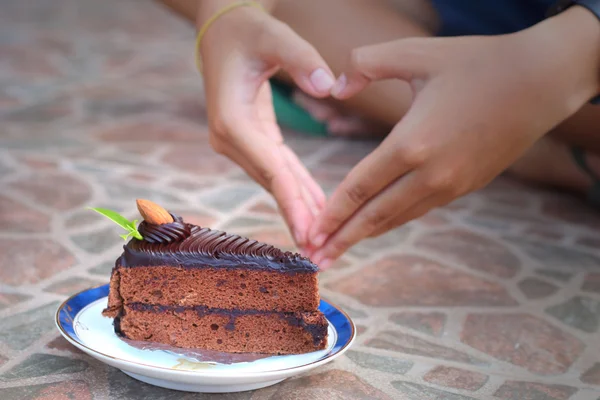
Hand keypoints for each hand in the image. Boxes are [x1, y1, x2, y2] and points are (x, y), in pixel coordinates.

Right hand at [199, 5, 334, 246]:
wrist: (222, 33)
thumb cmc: (246, 31)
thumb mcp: (273, 35)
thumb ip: (301, 59)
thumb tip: (329, 86)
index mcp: (232, 119)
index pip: (270, 166)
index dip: (291, 199)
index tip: (310, 230)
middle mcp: (230, 138)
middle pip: (272, 183)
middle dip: (296, 216)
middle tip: (320, 251)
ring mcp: (238, 143)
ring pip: (275, 181)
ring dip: (298, 208)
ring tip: (321, 239)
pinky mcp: (249, 140)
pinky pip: (277, 169)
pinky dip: (296, 189)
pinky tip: (315, 207)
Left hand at [308, 13, 599, 267]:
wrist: (541, 82)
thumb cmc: (477, 62)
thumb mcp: (417, 53)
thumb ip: (366, 64)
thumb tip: (335, 87)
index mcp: (413, 143)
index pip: (360, 187)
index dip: (332, 213)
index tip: (310, 234)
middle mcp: (431, 173)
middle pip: (375, 215)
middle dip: (343, 239)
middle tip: (316, 260)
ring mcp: (451, 184)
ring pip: (399, 217)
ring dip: (367, 235)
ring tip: (341, 250)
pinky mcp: (467, 185)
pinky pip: (420, 208)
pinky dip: (394, 220)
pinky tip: (379, 224)